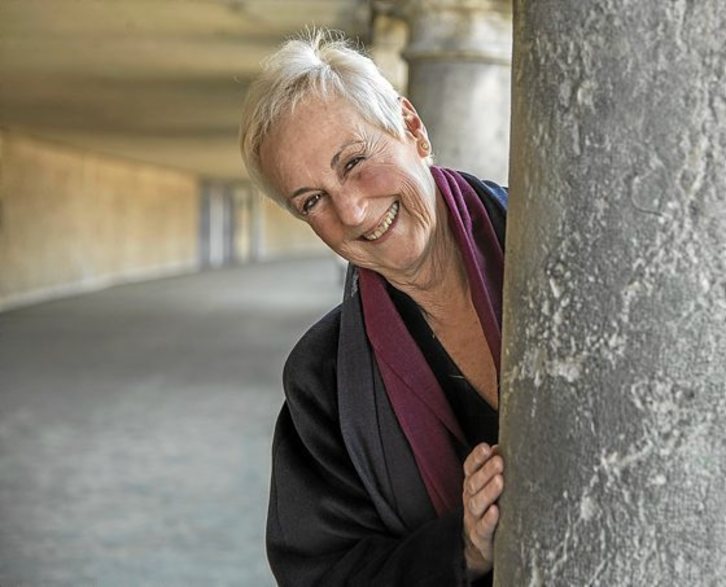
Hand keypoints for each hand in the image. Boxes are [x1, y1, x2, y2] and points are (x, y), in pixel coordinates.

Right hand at [462, 443, 503, 576]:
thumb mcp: (487, 488)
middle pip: (473, 483)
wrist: (478, 545)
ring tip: (500, 481)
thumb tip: (501, 447)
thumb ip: (492, 469)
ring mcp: (473, 518)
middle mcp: (469, 499)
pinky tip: (496, 511)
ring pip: (477, 504)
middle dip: (486, 471)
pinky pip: (483, 527)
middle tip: (499, 461)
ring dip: (488, 491)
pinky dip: (489, 519)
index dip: (477, 457)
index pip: (469, 468)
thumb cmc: (488, 509)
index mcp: (471, 485)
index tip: (487, 448)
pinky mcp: (480, 536)